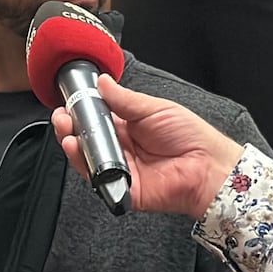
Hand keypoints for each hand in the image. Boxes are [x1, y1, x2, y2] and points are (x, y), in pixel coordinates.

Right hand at [53, 74, 243, 218]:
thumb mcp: (156, 108)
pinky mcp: (123, 189)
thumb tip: (103, 82)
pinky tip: (78, 149)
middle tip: (64, 117)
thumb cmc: (191, 137)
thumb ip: (125, 99)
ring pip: (89, 159)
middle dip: (72, 127)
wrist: (209, 166)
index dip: (83, 112)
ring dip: (73, 144)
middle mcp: (124, 148)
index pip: (99, 119)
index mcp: (131, 127)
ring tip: (67, 131)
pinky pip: (98, 179)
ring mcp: (122, 169)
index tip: (70, 103)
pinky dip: (85, 166)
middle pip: (89, 139)